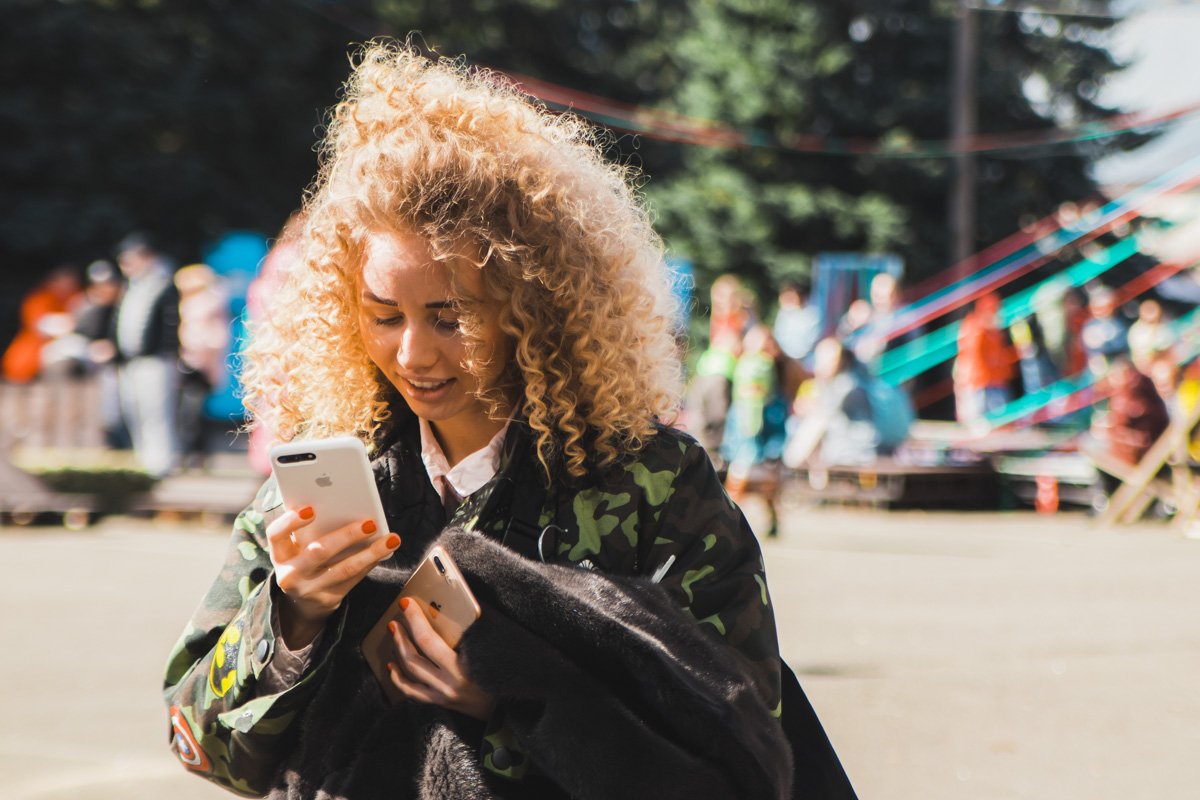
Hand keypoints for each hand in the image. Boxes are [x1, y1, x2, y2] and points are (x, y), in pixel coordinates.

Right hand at [266, 507, 400, 647]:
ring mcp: (309, 590)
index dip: (291, 521)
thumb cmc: (303, 558)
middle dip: (347, 536)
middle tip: (370, 523)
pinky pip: (355, 579)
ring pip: (345, 569)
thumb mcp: (296, 546)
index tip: (312, 509)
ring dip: (371, 552)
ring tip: (392, 539)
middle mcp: (290, 574)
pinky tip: (386, 551)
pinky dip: (371, 562)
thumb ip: (308, 528)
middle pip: (319, 552)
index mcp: (279, 554)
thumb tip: (342, 502)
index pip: (276, 534)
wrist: (303, 600)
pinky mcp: (329, 599)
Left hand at [386, 597, 494, 719]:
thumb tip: (452, 607)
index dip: (415, 620)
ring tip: (394, 636)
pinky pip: (413, 692)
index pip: (429, 641)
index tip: (406, 603)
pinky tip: (392, 667)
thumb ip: (473, 630)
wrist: (508, 706)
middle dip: (402, 636)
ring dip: (398, 653)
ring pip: (410, 674)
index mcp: (463, 668)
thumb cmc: (504, 670)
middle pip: (414, 658)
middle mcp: (449, 683)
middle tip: (395, 621)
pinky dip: (399, 679)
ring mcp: (443, 695)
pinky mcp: (441, 703)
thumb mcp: (491, 648)